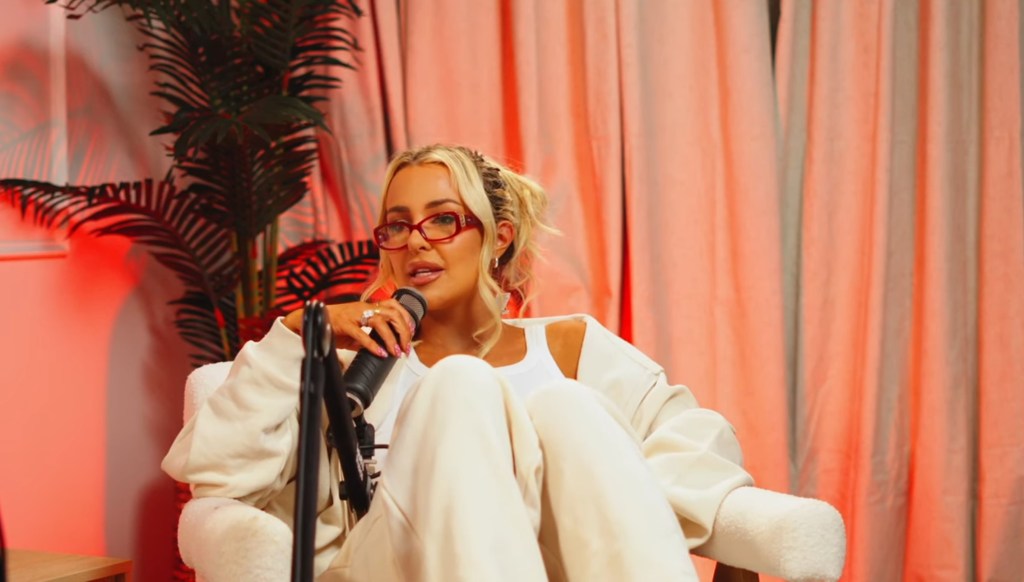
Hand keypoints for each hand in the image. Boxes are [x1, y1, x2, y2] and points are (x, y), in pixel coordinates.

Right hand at [282, 300, 415, 357]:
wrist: (312, 318)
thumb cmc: (335, 324)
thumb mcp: (356, 330)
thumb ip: (369, 336)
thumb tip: (383, 350)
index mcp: (368, 306)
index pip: (394, 305)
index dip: (406, 318)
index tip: (411, 332)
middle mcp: (364, 307)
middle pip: (392, 313)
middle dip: (403, 331)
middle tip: (406, 347)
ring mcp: (354, 314)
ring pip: (380, 321)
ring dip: (391, 338)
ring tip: (396, 352)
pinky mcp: (344, 324)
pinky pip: (361, 334)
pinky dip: (373, 345)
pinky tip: (380, 353)